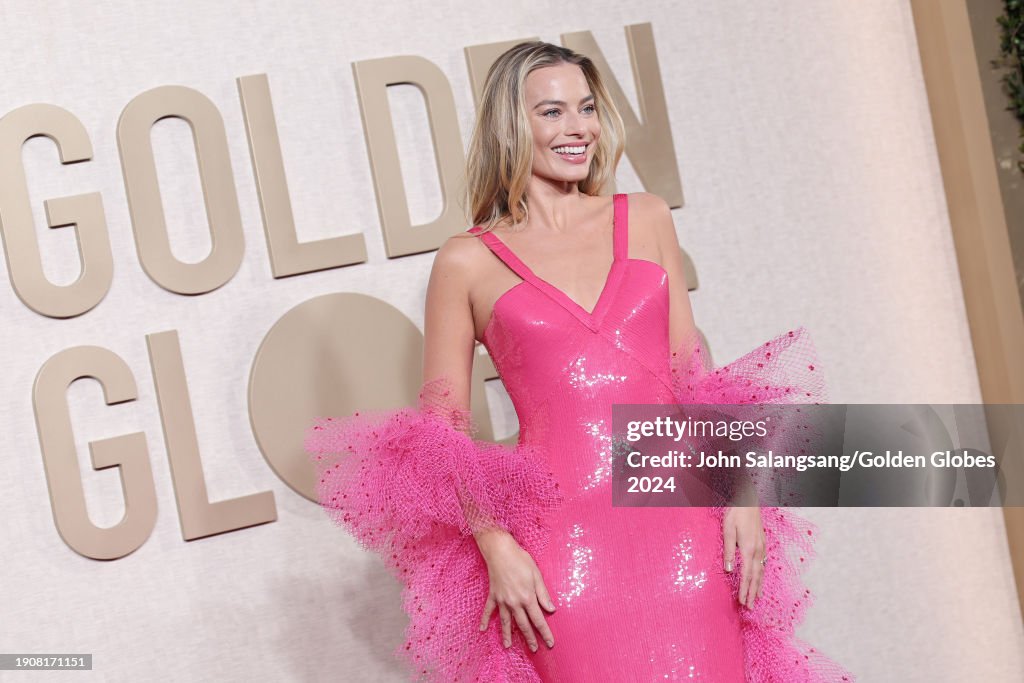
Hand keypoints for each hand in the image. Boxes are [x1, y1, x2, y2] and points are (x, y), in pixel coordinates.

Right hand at [475, 528, 555, 651]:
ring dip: (507, 635)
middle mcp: (514, 603)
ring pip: (506, 622)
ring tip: (509, 646)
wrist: (500, 551)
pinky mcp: (493, 596)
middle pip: (523, 625)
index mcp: (527, 597)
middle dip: (530, 638)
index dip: (545, 633)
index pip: (538, 620)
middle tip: (534, 649)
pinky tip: (482, 629)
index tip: (550, 643)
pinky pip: (488, 610)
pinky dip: (485, 620)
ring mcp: (502, 600)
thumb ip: (543, 594)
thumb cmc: (520, 560)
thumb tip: (551, 609)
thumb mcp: (536, 575)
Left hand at [723, 505, 766, 608]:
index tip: (742, 602)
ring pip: (761, 571)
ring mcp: (762, 547)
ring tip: (756, 598)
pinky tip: (760, 578)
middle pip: (756, 577)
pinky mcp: (763, 543)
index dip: (744, 590)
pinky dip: (762, 575)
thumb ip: (729, 551)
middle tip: (749, 607)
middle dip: (752, 593)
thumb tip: (730, 570)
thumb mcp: (727, 531)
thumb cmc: (736, 514)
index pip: (746, 575)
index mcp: (748, 549)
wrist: (748, 501)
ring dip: (758, 586)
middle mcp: (758, 551)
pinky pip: (763, 564)